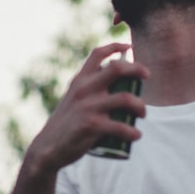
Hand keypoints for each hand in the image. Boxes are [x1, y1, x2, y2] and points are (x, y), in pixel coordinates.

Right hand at [25, 43, 148, 172]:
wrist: (48, 148)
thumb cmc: (66, 124)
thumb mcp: (73, 99)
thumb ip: (88, 90)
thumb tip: (113, 85)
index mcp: (79, 81)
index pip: (97, 54)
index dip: (115, 46)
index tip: (128, 47)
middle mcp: (84, 89)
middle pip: (117, 68)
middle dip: (137, 69)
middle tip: (146, 77)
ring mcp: (88, 107)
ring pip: (126, 98)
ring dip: (140, 106)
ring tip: (143, 114)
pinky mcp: (92, 126)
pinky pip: (121, 127)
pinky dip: (133, 132)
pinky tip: (137, 135)